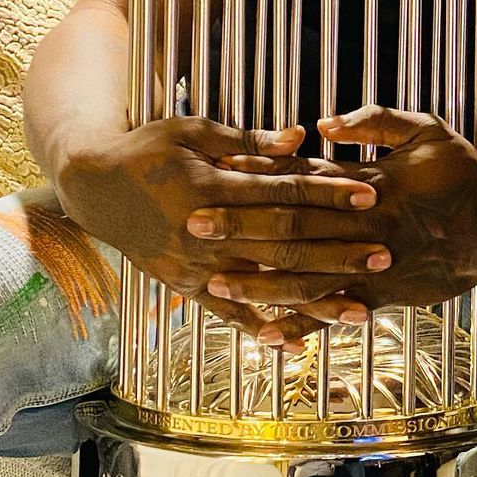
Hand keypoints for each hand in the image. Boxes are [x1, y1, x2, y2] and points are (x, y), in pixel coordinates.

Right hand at [56, 116, 385, 343]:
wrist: (93, 187)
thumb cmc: (147, 148)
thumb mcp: (193, 131)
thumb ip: (249, 140)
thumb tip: (300, 139)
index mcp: (210, 186)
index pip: (282, 192)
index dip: (328, 194)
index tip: (370, 195)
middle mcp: (204, 232)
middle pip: (283, 244)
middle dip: (336, 250)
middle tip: (383, 253)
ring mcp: (193, 265)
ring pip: (264, 287)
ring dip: (314, 300)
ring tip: (360, 312)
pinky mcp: (183, 285)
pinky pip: (227, 314)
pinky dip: (262, 329)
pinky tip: (297, 345)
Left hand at [195, 106, 476, 334]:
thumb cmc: (465, 173)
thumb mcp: (428, 129)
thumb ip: (375, 122)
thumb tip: (322, 124)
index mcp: (371, 183)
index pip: (305, 176)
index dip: (261, 174)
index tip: (218, 170)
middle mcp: (366, 227)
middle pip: (293, 226)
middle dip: (242, 227)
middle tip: (193, 225)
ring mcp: (373, 266)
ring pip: (305, 277)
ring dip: (258, 281)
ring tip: (214, 282)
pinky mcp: (383, 297)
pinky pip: (332, 313)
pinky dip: (298, 324)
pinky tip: (262, 332)